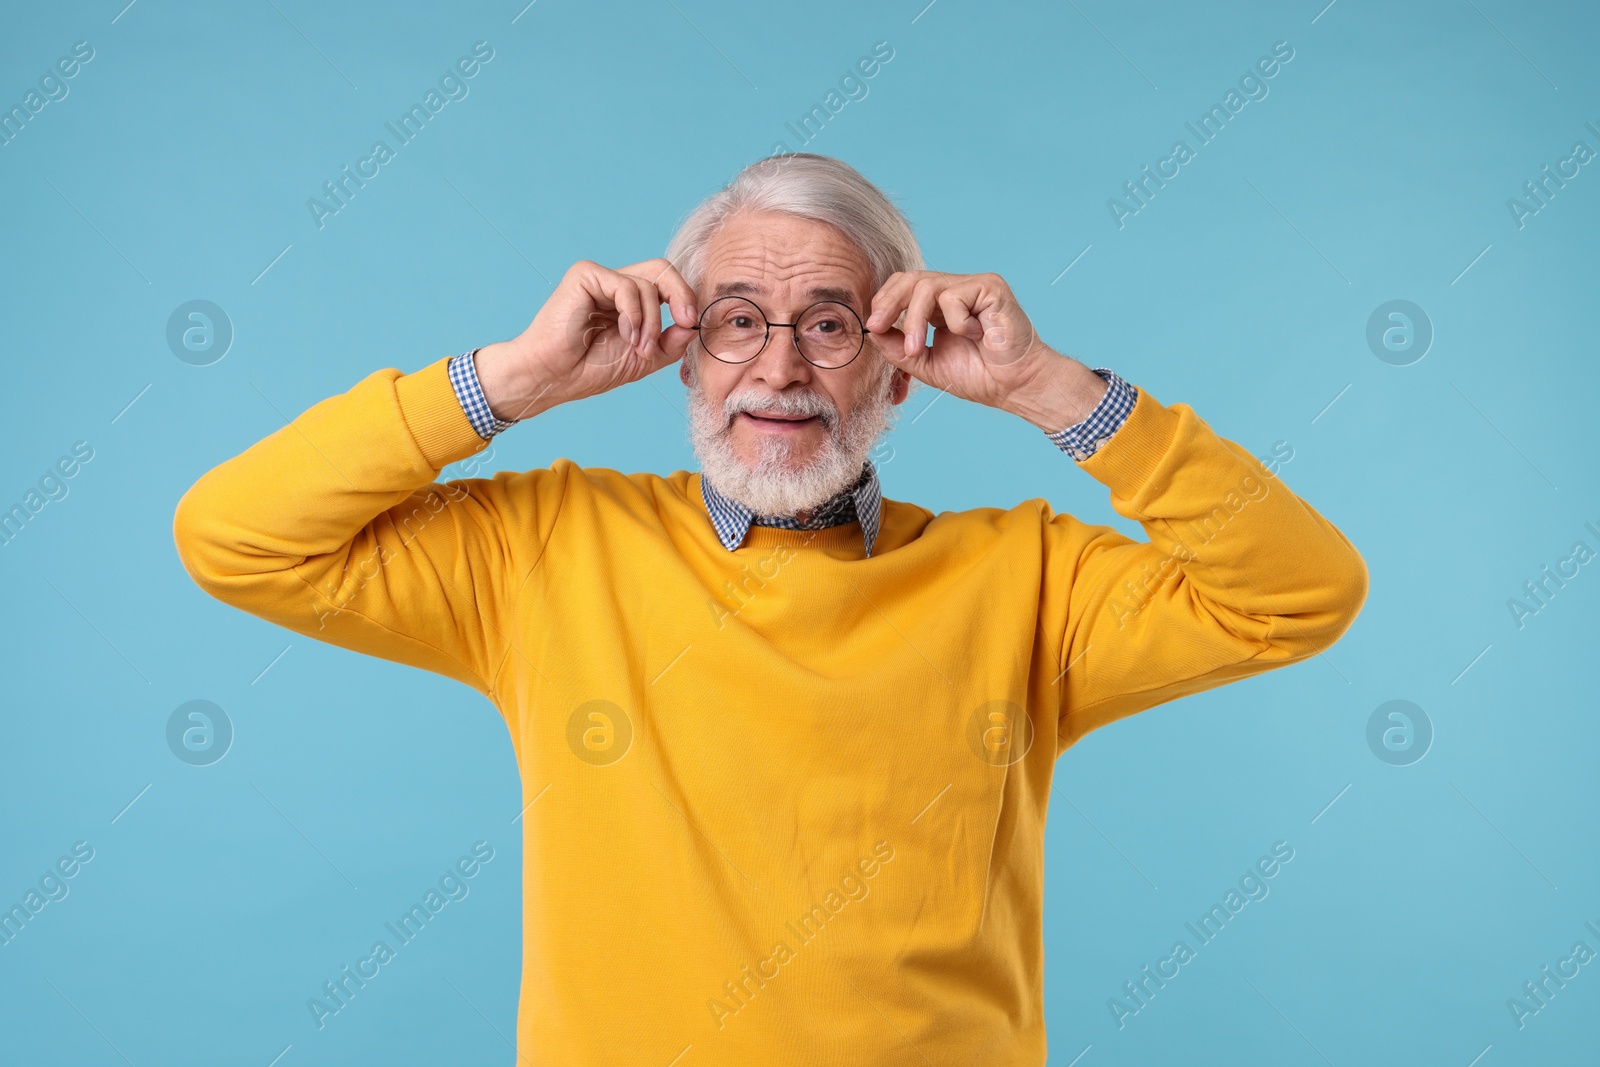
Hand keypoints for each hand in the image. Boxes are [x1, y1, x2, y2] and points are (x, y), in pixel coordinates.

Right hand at [475, 258, 697, 421]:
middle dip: (681, 295)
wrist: (553, 377)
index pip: (666, 283)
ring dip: (652, 321)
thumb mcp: (644, 358)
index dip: (685, 298)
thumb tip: (694, 324)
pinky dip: (634, 314)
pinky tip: (625, 334)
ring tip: (638, 346)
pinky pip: (627, 286)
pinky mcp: (585, 276)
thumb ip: (671, 342)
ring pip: (648, 284)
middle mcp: (614, 285)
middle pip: (662, 270)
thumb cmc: (589, 369)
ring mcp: (599, 278)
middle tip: (686, 320)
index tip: (692, 323)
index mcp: (628, 301)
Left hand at [864, 270, 1055, 411]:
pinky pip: (954, 296)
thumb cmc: (980, 376)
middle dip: (889, 302)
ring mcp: (973, 286)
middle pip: (911, 278)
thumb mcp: (927, 363)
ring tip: (919, 349)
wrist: (1015, 386)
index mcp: (941, 306)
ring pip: (927, 286)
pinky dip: (956, 322)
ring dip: (915, 320)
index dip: (885, 302)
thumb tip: (872, 331)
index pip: (904, 287)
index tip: (872, 326)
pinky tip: (975, 336)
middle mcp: (956, 290)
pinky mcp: (989, 287)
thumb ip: (899, 348)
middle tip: (877, 325)